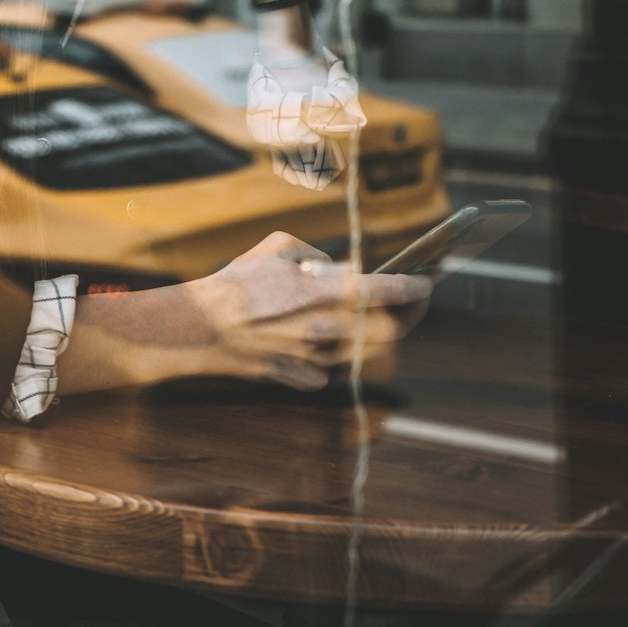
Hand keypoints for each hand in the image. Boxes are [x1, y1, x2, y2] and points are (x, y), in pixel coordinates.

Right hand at [193, 232, 430, 391]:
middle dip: (402, 318)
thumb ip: (316, 256)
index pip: (388, 292)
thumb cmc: (239, 281)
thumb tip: (338, 269)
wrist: (204, 326)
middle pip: (390, 331)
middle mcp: (331, 329)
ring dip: (364, 335)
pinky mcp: (303, 379)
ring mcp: (318, 359)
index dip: (413, 288)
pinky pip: (330, 368)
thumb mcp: (278, 247)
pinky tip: (313, 339)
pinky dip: (330, 354)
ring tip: (351, 318)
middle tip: (403, 306)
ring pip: (361, 351)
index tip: (424, 285)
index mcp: (328, 292)